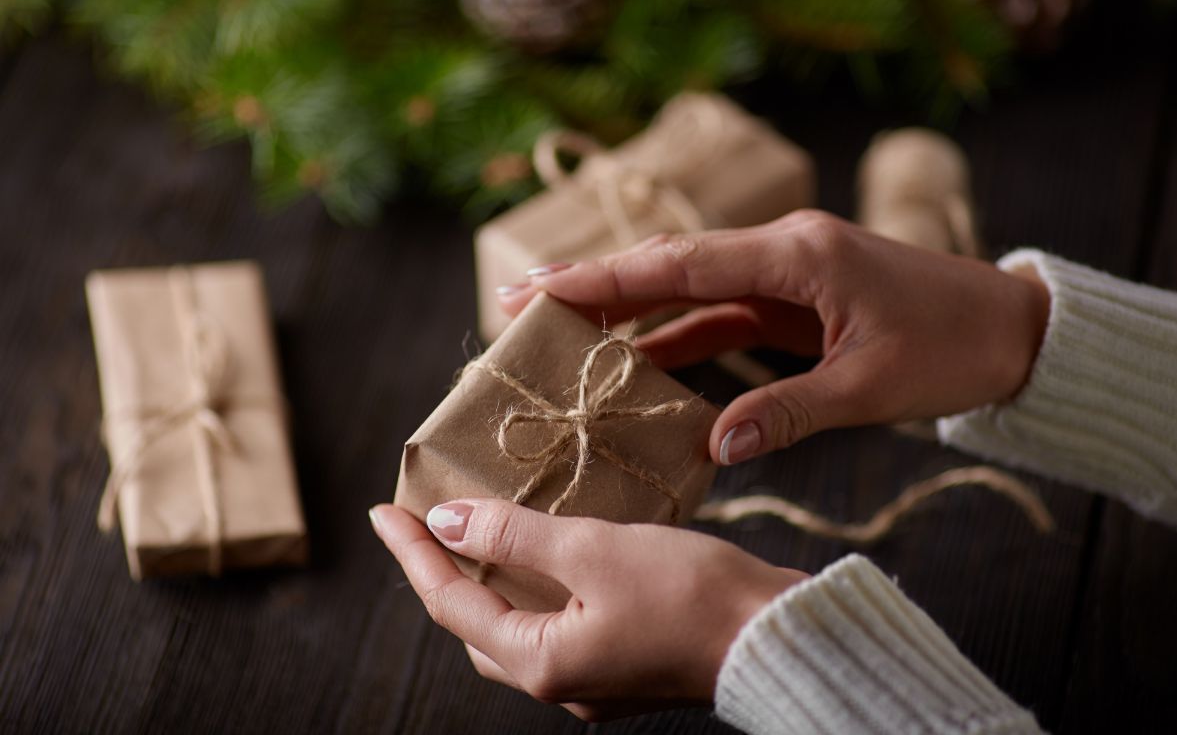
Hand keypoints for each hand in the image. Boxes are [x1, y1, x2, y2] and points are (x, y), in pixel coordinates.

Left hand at [369, 500, 804, 720]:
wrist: (777, 635)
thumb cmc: (690, 593)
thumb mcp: (593, 550)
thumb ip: (514, 536)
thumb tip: (445, 523)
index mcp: (541, 662)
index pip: (450, 603)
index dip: (413, 553)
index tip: (382, 510)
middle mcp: (560, 683)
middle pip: (477, 625)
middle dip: (445, 574)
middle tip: (427, 522)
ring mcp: (594, 680)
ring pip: (518, 626)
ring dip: (492, 580)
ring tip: (481, 528)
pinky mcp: (624, 665)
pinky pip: (558, 625)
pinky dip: (538, 587)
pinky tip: (549, 551)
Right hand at [500, 211, 1050, 464]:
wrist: (1014, 332)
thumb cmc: (955, 350)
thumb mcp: (872, 388)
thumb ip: (788, 412)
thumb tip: (711, 449)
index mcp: (796, 256)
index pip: (679, 263)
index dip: (603, 277)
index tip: (536, 288)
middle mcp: (781, 251)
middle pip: (669, 266)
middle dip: (593, 286)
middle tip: (516, 304)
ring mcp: (785, 273)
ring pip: (687, 289)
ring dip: (627, 312)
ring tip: (558, 334)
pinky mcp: (793, 299)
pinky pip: (720, 315)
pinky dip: (677, 338)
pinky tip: (636, 364)